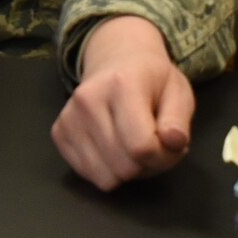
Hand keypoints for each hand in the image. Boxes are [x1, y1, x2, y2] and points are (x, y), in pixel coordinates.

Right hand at [52, 15, 193, 189]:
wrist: (115, 59)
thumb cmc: (151, 80)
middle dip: (146, 165)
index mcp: (122, 84)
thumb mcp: (177, 92)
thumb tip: (174, 143)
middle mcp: (88, 100)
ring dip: (125, 171)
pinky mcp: (59, 132)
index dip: (163, 156)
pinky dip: (105, 169)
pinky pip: (87, 175)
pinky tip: (112, 145)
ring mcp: (69, 117)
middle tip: (151, 143)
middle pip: (124, 167)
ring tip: (132, 145)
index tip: (168, 143)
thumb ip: (178, 120)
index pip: (142, 146)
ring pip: (105, 178)